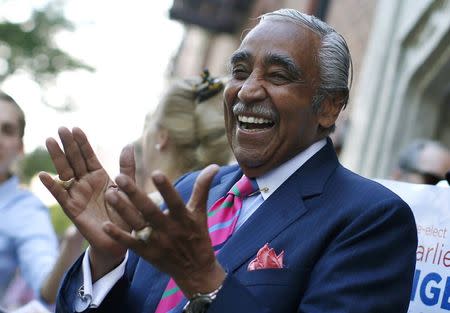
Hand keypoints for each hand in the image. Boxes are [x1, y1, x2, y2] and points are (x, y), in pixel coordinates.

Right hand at [39, 127, 132, 278]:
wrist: (121, 238)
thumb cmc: (125, 213)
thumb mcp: (128, 187)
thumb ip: (127, 168)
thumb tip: (128, 145)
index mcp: (99, 176)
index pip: (89, 156)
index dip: (82, 143)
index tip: (76, 128)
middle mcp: (86, 182)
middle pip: (74, 160)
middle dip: (68, 145)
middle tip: (60, 128)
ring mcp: (77, 194)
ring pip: (65, 172)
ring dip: (57, 157)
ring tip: (50, 141)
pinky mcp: (72, 208)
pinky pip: (60, 195)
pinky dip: (52, 186)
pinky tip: (44, 175)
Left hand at [102, 164, 225, 296]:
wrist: (196, 271)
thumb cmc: (199, 237)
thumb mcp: (201, 213)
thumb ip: (203, 188)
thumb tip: (215, 166)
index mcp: (183, 218)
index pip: (175, 201)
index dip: (167, 188)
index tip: (156, 173)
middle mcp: (169, 229)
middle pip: (150, 211)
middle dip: (134, 194)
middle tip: (120, 177)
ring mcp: (156, 242)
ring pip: (137, 224)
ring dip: (123, 210)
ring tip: (110, 194)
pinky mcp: (147, 253)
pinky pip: (130, 244)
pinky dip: (118, 236)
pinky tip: (104, 225)